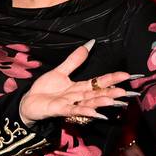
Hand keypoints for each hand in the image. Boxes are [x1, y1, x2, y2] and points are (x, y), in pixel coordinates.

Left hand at [19, 41, 137, 125]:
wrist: (29, 101)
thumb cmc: (45, 89)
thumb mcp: (60, 71)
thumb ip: (75, 60)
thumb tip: (89, 44)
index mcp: (79, 87)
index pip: (98, 82)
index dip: (112, 78)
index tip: (126, 74)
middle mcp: (78, 97)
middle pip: (97, 93)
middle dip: (111, 92)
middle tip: (126, 91)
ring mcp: (70, 104)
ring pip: (88, 103)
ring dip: (100, 102)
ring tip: (113, 100)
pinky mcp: (59, 110)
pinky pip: (73, 110)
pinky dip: (83, 110)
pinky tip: (93, 111)